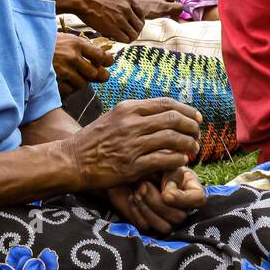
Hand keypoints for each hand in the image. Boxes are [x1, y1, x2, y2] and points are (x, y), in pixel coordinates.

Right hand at [53, 34, 112, 95]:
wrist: (23, 50)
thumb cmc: (47, 44)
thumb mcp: (65, 38)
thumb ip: (82, 47)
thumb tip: (104, 57)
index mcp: (75, 44)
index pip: (100, 55)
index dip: (105, 61)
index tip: (104, 62)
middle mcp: (71, 57)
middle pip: (95, 73)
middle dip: (96, 75)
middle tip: (94, 74)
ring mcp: (63, 71)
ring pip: (83, 84)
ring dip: (80, 81)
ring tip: (73, 75)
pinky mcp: (54, 82)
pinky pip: (70, 91)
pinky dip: (69, 88)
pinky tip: (64, 81)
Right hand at [63, 97, 201, 190]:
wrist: (72, 160)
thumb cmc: (95, 140)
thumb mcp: (114, 117)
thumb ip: (137, 113)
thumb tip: (165, 112)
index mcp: (128, 108)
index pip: (166, 104)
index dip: (187, 110)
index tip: (196, 118)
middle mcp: (131, 124)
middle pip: (173, 120)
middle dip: (192, 127)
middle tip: (197, 135)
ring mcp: (132, 145)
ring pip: (172, 139)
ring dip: (189, 144)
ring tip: (193, 149)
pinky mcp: (132, 166)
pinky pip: (164, 160)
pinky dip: (178, 160)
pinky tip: (182, 161)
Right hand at [77, 0, 145, 42]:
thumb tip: (124, 5)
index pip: (141, 14)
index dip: (138, 21)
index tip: (134, 25)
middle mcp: (127, 9)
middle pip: (139, 25)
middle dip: (135, 31)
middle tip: (130, 34)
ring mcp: (121, 19)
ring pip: (134, 34)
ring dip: (130, 38)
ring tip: (124, 39)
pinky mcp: (113, 28)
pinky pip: (125, 39)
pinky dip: (123, 41)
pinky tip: (118, 39)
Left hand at [107, 167, 205, 234]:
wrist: (131, 167)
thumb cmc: (153, 161)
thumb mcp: (166, 163)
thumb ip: (172, 176)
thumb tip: (168, 196)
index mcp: (191, 189)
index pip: (198, 199)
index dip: (182, 199)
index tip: (165, 193)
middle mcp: (182, 207)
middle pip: (179, 217)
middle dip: (158, 203)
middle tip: (143, 186)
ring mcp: (167, 218)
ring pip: (165, 227)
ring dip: (148, 209)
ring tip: (137, 192)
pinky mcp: (150, 223)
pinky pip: (147, 227)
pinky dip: (137, 213)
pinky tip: (131, 198)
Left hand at [126, 0, 182, 19]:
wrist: (121, 1)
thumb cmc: (133, 15)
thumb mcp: (147, 22)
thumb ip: (156, 22)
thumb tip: (161, 29)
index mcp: (162, 7)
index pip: (179, 7)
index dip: (178, 14)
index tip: (173, 20)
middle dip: (171, 2)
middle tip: (165, 11)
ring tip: (155, 7)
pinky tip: (146, 3)